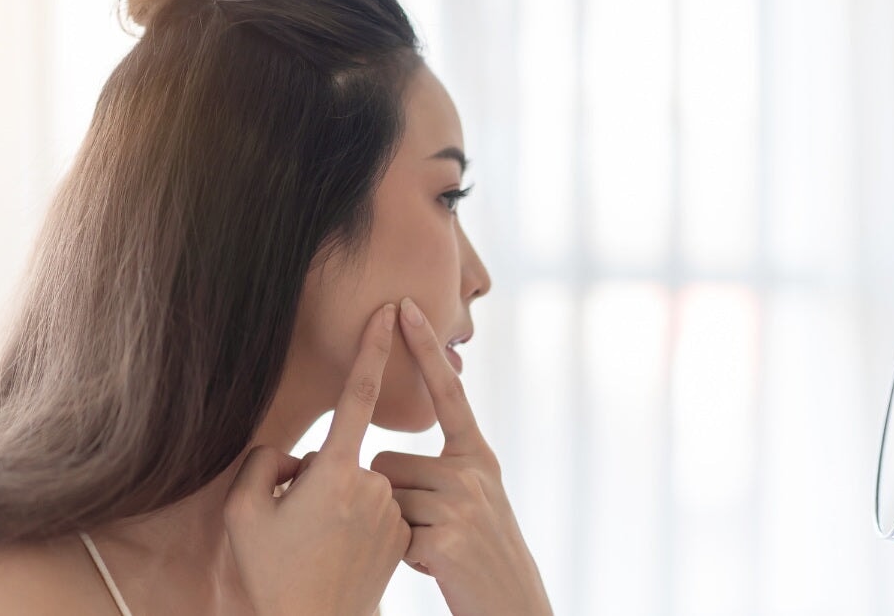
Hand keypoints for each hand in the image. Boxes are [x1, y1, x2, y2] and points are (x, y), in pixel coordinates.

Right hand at [225, 304, 409, 615]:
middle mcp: (371, 484)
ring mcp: (390, 509)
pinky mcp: (401, 531)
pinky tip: (338, 553)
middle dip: (316, 477)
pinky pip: (373, 509)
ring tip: (315, 544)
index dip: (373, 349)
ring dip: (335, 501)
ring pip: (356, 484)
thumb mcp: (243, 514)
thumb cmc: (272, 574)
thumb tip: (293, 453)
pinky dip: (354, 521)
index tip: (390, 312)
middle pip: (339, 455)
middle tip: (293, 523)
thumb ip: (262, 463)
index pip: (357, 394)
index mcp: (334, 472)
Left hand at [371, 297, 552, 615]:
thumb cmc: (479, 552)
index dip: (424, 349)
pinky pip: (390, 533)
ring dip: (394, 528)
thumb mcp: (474, 498)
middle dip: (391, 498)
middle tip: (429, 528)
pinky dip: (402, 555)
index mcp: (478, 456)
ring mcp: (461, 504)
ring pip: (384, 498)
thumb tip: (380, 459)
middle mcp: (473, 472)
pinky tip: (435, 565)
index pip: (447, 392)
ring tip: (433, 547)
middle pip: (388, 463)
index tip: (403, 307)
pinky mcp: (444, 539)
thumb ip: (442, 469)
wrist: (512, 604)